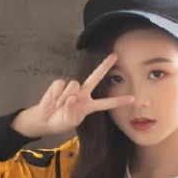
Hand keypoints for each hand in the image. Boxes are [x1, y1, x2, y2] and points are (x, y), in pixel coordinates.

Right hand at [14, 53, 134, 137]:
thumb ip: (72, 111)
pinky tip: (54, 100)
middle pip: (95, 78)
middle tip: (114, 56)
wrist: (45, 120)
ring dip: (64, 98)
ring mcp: (72, 88)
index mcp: (88, 105)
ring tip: (59, 106)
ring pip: (73, 85)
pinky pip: (60, 86)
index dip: (118, 101)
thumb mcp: (69, 121)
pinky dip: (56, 95)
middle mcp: (82, 94)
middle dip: (104, 66)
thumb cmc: (60, 121)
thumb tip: (71, 98)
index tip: (132, 99)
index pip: (106, 103)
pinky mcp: (60, 85)